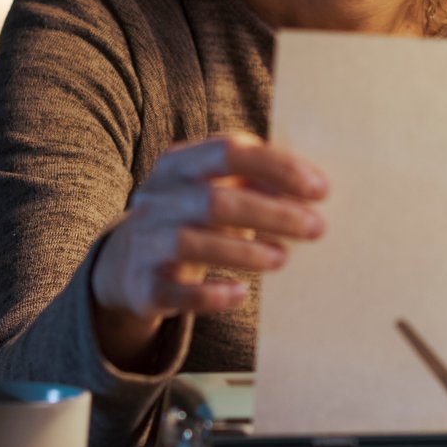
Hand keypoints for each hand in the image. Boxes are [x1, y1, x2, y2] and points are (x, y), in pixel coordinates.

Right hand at [89, 131, 327, 371]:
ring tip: (283, 258)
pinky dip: (213, 294)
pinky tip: (241, 293)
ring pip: (194, 243)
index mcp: (178, 164)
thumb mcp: (214, 190)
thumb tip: (309, 193)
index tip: (320, 190)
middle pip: (216, 201)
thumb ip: (255, 184)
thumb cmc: (190, 219)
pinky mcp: (145, 285)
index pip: (229, 152)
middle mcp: (158, 198)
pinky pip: (178, 291)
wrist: (127, 264)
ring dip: (246, 251)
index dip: (278, 168)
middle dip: (273, 214)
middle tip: (316, 228)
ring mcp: (146, 241)